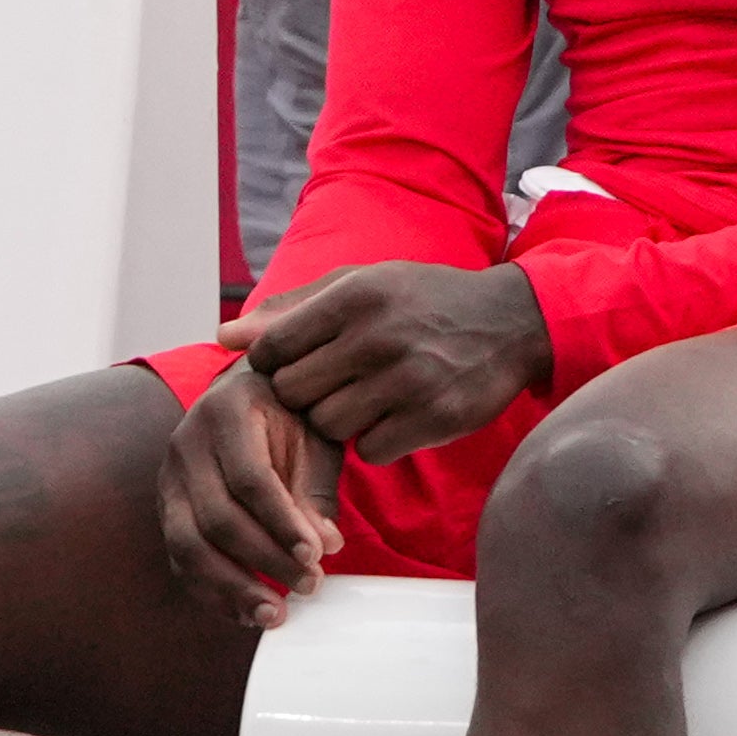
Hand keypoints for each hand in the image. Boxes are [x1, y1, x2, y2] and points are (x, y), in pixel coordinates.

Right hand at [159, 364, 345, 628]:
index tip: (317, 556)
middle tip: (309, 585)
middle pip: (216, 517)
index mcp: (226, 412)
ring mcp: (169, 480)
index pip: (250, 479)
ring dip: (233, 588)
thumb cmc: (290, 419)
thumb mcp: (314, 439)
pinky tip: (246, 613)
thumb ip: (315, 491)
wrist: (249, 400)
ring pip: (188, 545)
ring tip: (275, 615)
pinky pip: (180, 561)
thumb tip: (325, 546)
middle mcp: (186, 445)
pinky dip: (212, 593)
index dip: (282, 523)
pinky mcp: (166, 512)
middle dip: (265, 560)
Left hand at [221, 262, 551, 463]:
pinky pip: (371, 451)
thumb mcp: (362, 285)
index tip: (297, 364)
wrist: (511, 322)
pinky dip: (377, 441)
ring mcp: (408, 381)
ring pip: (328, 426)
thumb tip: (225, 337)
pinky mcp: (433, 419)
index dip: (275, 363)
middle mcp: (378, 337)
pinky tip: (397, 417)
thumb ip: (293, 311)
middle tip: (334, 384)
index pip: (273, 347)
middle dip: (306, 394)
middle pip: (294, 392)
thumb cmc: (423, 301)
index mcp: (354, 297)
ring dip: (340, 421)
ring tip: (367, 399)